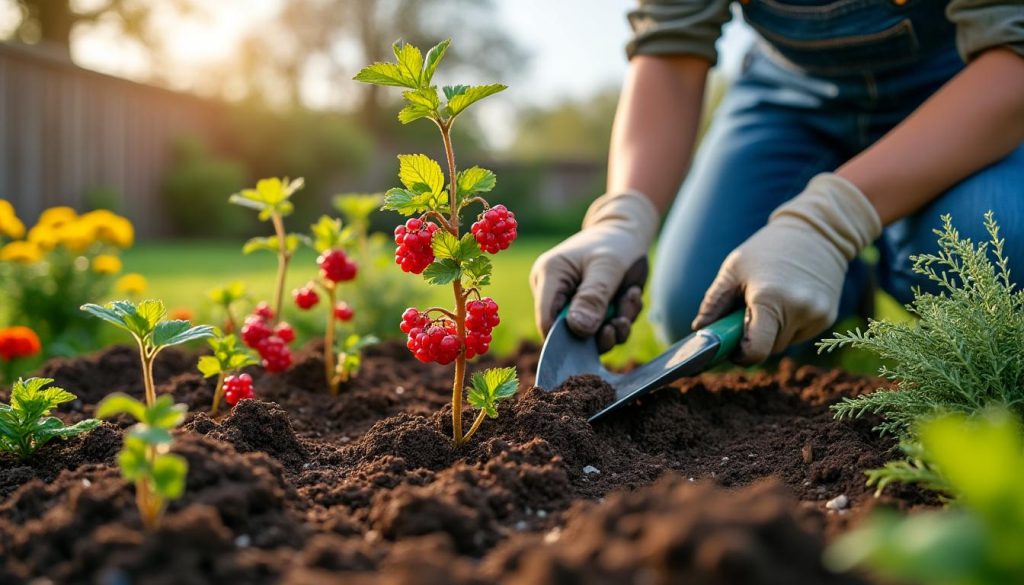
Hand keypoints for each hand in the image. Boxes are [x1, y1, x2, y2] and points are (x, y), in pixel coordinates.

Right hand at [530, 191, 658, 351]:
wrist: (628, 234)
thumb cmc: (615, 244)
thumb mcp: (607, 267)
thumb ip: (593, 296)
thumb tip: (578, 329)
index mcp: (549, 276)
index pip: (546, 320)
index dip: (568, 336)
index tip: (599, 331)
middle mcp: (556, 293)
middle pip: (570, 332)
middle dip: (601, 329)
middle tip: (623, 316)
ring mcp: (572, 304)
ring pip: (592, 335)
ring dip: (617, 324)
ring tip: (631, 298)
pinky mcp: (589, 310)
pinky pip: (605, 329)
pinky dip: (622, 318)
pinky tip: (631, 295)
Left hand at [693, 174, 880, 363]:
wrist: (817, 231)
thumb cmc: (767, 248)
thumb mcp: (733, 270)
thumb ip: (713, 303)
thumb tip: (698, 332)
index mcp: (771, 299)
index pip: (756, 351)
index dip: (741, 356)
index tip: (732, 348)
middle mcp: (798, 310)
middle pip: (768, 348)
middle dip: (754, 337)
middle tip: (747, 312)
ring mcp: (817, 315)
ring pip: (783, 343)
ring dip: (771, 331)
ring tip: (769, 299)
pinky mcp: (827, 317)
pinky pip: (799, 334)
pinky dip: (789, 325)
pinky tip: (787, 299)